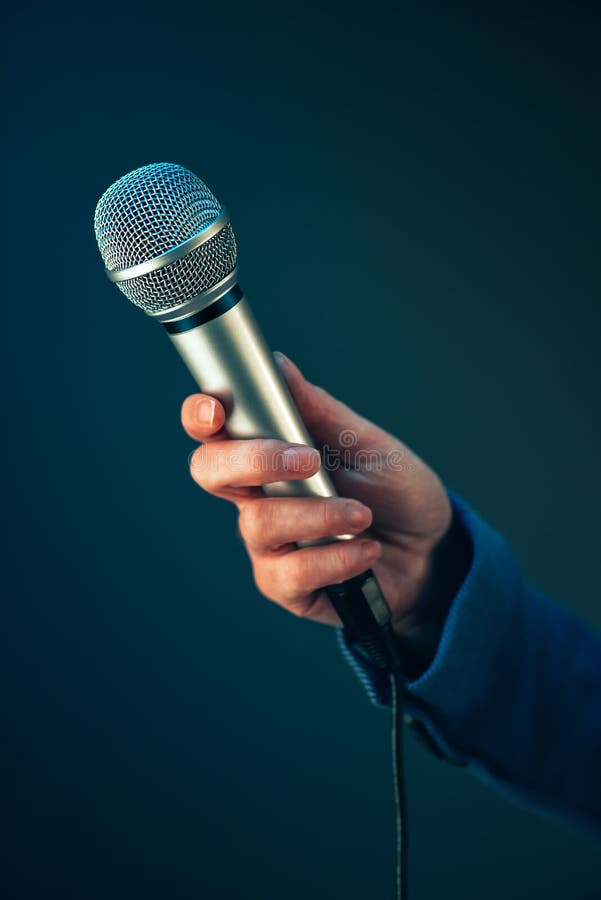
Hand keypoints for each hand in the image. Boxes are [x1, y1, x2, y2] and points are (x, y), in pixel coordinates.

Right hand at [181, 353, 469, 672]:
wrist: (430, 552)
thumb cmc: (394, 492)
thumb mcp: (367, 444)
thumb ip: (319, 410)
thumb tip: (278, 364)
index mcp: (270, 452)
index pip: (215, 430)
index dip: (201, 415)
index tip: (217, 409)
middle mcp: (259, 495)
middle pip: (210, 472)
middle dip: (253, 461)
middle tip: (308, 460)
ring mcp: (268, 543)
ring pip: (258, 523)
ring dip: (318, 514)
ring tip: (362, 515)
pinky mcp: (286, 585)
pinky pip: (290, 572)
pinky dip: (334, 557)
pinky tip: (365, 551)